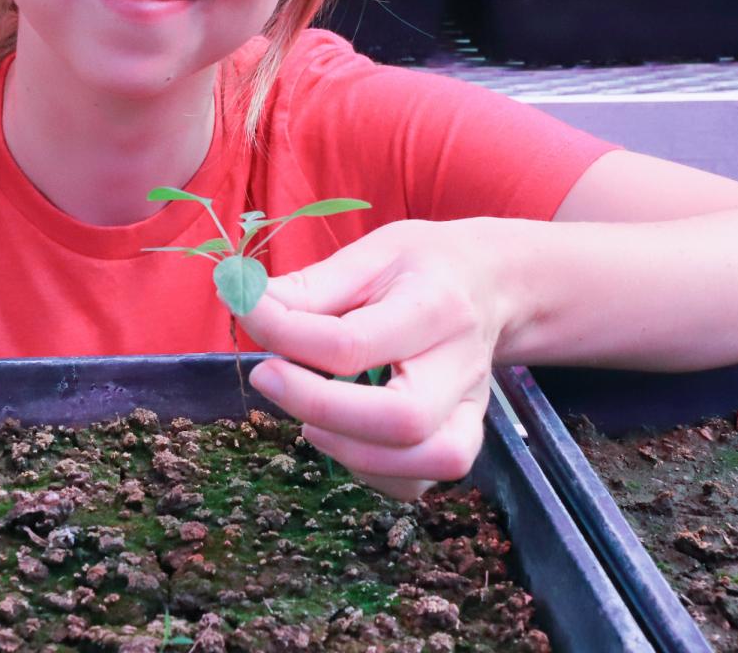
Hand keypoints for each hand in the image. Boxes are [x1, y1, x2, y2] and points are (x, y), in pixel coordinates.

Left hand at [236, 219, 508, 500]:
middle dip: (319, 406)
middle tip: (270, 377)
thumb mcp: (371, 253)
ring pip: (423, 461)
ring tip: (309, 416)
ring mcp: (468, 410)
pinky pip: (416, 483)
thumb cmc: (421, 267)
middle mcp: (461, 365)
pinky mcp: (463, 437)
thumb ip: (312, 286)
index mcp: (436, 307)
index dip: (285, 334)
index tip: (249, 313)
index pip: (354, 341)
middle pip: (401, 419)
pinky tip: (342, 436)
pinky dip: (370, 472)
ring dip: (348, 449)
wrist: (491, 284)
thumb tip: (246, 303)